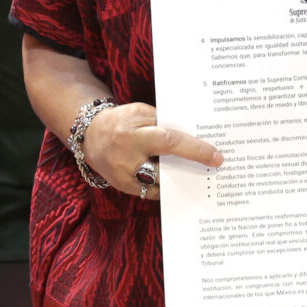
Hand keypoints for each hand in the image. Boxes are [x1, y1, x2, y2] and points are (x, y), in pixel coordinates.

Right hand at [77, 102, 221, 197]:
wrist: (89, 136)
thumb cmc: (121, 121)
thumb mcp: (140, 112)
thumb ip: (163, 123)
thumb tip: (193, 136)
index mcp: (133, 133)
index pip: (170, 141)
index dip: (195, 150)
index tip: (217, 157)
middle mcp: (127, 157)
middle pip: (165, 170)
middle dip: (189, 170)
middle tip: (211, 171)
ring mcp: (124, 176)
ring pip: (159, 185)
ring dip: (179, 182)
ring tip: (198, 179)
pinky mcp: (123, 187)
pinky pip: (150, 193)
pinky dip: (166, 189)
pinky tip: (179, 184)